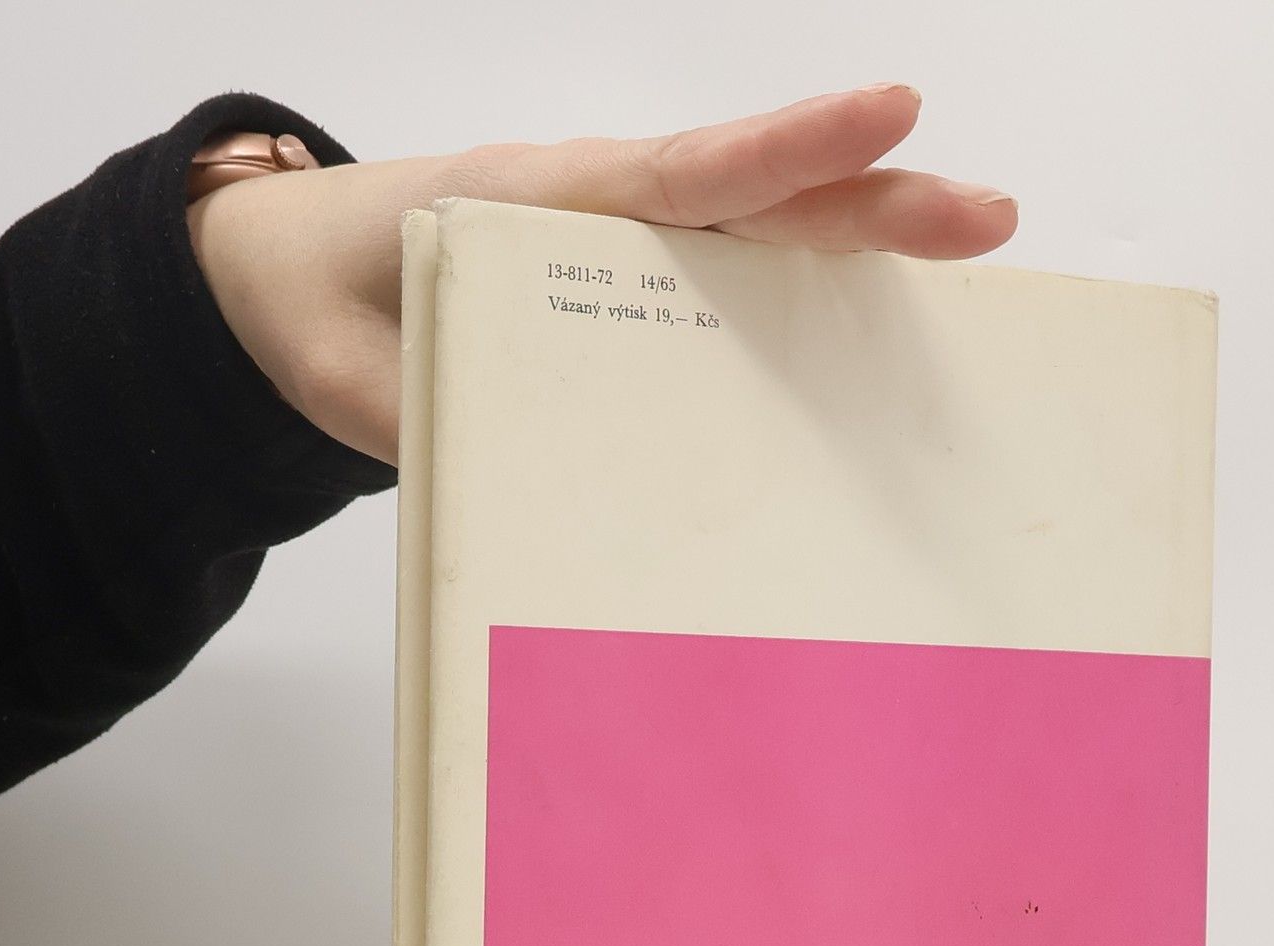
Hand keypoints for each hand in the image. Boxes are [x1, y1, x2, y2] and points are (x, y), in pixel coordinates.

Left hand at [187, 85, 1016, 464]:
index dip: (788, 153)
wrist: (282, 283)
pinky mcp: (631, 299)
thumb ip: (446, 425)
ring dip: (862, 256)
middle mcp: (605, 217)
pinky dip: (804, 307)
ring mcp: (626, 254)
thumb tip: (546, 498)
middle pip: (760, 203)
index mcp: (543, 205)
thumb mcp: (366, 377)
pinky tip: (877, 345)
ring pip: (761, 242)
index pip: (686, 176)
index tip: (890, 119)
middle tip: (991, 217)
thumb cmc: (324, 304)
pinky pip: (730, 296)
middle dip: (875, 205)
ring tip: (973, 265)